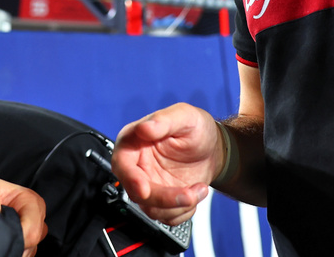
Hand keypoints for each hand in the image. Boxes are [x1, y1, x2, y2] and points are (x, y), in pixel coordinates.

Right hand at [111, 103, 220, 225]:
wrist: (211, 148)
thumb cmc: (195, 128)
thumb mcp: (184, 116)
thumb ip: (164, 120)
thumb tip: (144, 128)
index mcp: (134, 142)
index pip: (122, 163)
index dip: (130, 178)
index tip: (145, 189)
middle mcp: (137, 166)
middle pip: (136, 192)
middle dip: (164, 198)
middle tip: (189, 194)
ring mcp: (149, 185)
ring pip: (152, 208)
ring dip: (178, 206)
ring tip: (199, 189)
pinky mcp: (161, 201)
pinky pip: (166, 217)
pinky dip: (183, 212)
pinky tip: (195, 194)